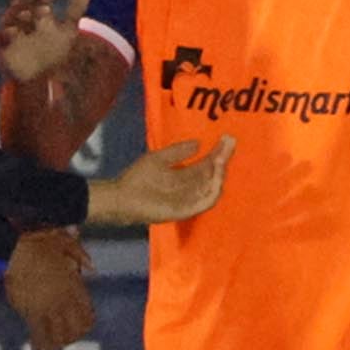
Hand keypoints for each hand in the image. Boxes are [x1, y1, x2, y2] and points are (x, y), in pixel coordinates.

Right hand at [0, 0, 91, 83]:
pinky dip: (5, 33)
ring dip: (18, 15)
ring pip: (8, 19)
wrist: (42, 76)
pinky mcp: (2, 47)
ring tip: (31, 15)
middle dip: (30, 4)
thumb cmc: (52, 50)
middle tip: (45, 8)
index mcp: (33, 14)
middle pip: (19, 6)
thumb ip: (74, 10)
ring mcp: (8, 33)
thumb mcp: (67, 30)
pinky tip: (15, 31)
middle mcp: (19, 20)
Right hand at [4, 229, 93, 349]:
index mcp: (75, 287)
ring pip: (59, 336)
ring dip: (56, 342)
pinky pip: (38, 334)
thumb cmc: (40, 244)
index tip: (80, 328)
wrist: (16, 249)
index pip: (87, 317)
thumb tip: (93, 268)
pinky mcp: (31, 311)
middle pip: (75, 330)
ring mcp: (48, 307)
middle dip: (71, 337)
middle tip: (65, 339)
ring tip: (51, 346)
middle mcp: (65, 300)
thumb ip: (82, 257)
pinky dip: (38, 344)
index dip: (85, 325)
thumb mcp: (67, 244)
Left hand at [88, 134, 234, 227]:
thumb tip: (199, 143)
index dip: (218, 152)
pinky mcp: (185, 211)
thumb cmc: (137, 179)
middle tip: (229, 143)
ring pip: (213, 188)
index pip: (207, 164)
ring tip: (221, 158)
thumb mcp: (159, 159)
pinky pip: (205, 203)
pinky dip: (213, 191)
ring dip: (220, 174)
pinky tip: (215, 177)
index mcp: (185, 176)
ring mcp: (189, 201)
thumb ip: (178, 151)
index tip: (227, 139)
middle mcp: (191, 189)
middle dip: (222, 159)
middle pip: (213, 174)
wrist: (120, 198)